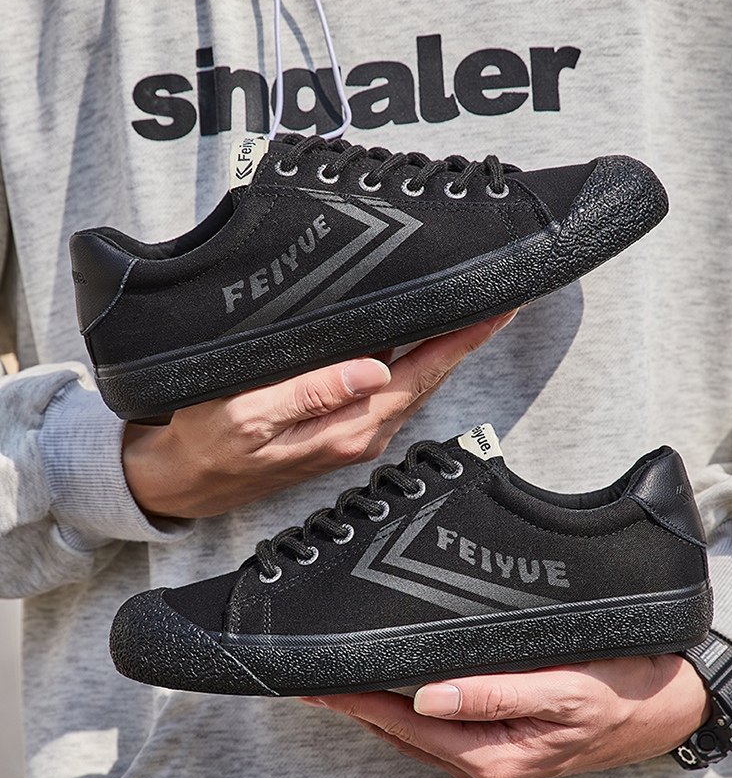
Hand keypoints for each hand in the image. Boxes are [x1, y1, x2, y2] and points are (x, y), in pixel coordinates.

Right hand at [122, 311, 515, 517]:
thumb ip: (312, 393)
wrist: (190, 480)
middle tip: (496, 297)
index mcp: (350, 429)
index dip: (462, 342)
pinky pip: (394, 390)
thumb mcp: (249, 414)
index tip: (497, 310)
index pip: (421, 376)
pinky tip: (420, 338)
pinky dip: (416, 361)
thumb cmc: (211, 443)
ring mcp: (357, 433)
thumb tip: (374, 369)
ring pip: (415, 383)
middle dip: (465, 338)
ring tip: (470, 310)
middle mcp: (364, 434)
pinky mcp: (345, 429)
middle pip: (429, 378)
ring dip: (444, 348)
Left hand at [307, 655, 711, 777]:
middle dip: (350, 700)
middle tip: (308, 670)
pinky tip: (390, 686)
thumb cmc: (616, 695)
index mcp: (488, 754)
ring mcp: (486, 753)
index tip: (313, 678)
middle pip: (395, 728)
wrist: (660, 707)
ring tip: (335, 675)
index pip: (399, 721)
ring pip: (410, 728)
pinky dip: (401, 705)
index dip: (352, 698)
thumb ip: (493, 693)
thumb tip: (425, 697)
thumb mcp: (559, 691)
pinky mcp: (495, 740)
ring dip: (371, 703)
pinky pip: (433, 725)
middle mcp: (479, 760)